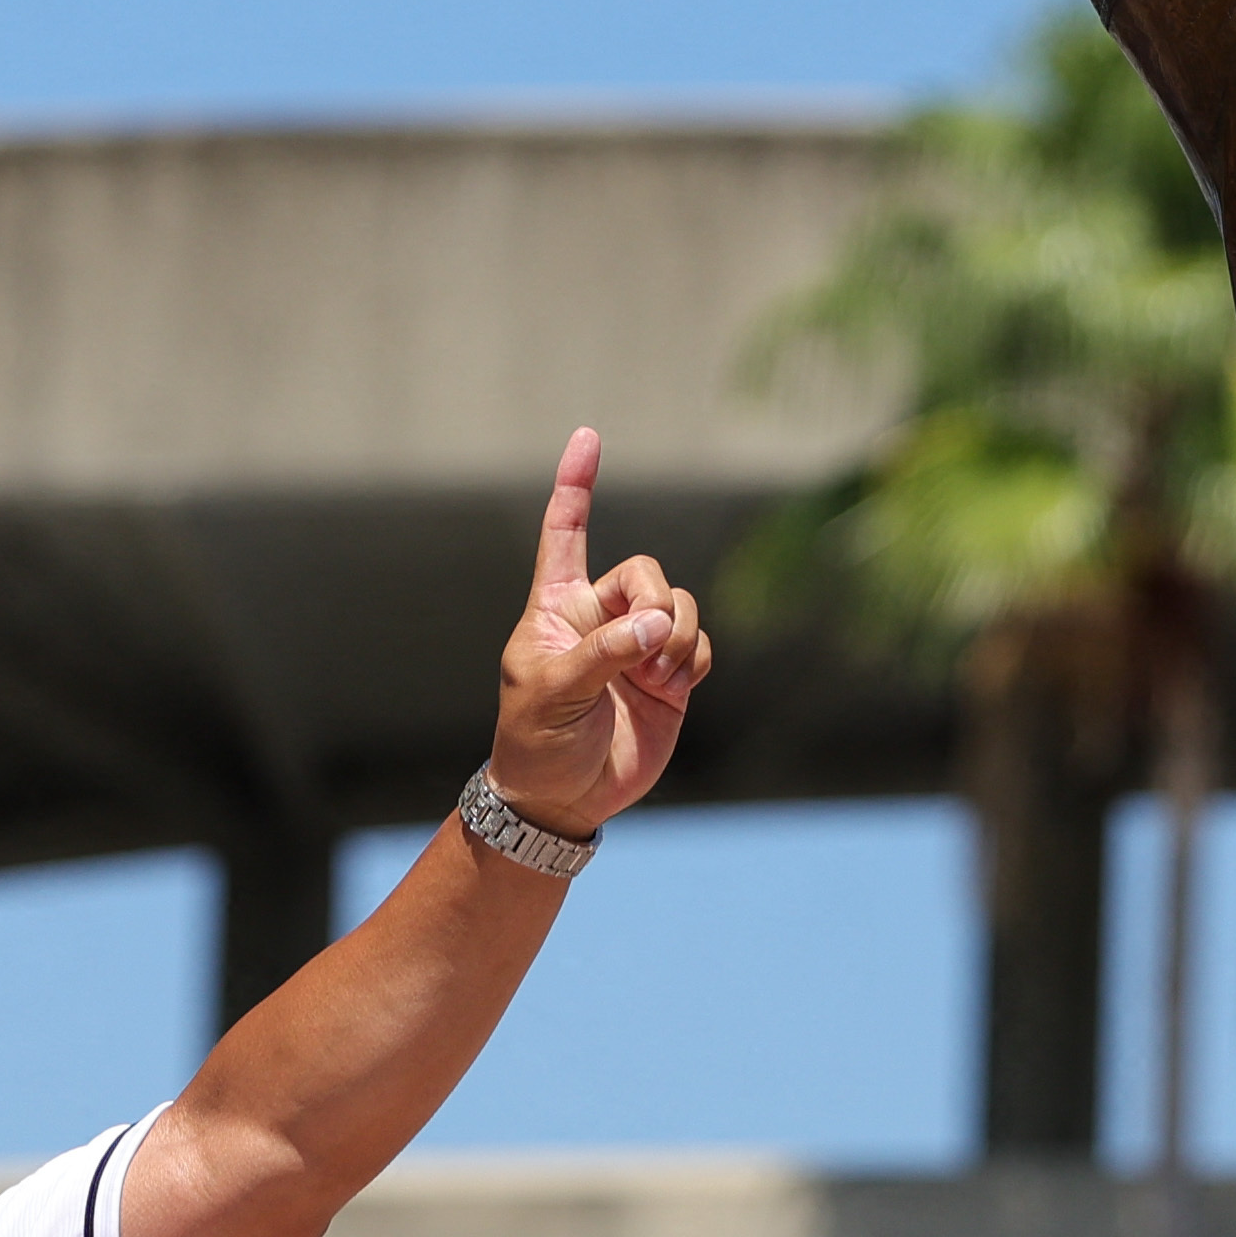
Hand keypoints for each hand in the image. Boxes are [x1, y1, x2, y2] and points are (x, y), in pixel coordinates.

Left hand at [485, 427, 709, 835]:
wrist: (564, 800)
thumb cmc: (536, 743)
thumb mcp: (552, 695)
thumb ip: (603, 654)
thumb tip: (658, 624)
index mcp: (555, 608)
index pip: (565, 533)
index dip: (576, 485)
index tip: (587, 436)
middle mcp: (600, 618)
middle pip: (645, 571)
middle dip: (656, 601)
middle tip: (647, 649)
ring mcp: (638, 647)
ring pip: (681, 606)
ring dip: (678, 637)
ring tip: (655, 679)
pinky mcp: (670, 678)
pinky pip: (700, 644)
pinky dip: (694, 660)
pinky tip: (672, 688)